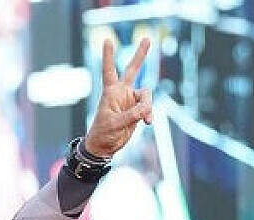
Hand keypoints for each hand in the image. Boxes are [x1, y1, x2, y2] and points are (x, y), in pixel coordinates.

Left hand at [84, 38, 152, 157]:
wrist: (106, 146)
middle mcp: (121, 92)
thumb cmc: (103, 133)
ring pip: (146, 95)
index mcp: (110, 92)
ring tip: (145, 120)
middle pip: (132, 70)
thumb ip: (131, 115)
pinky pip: (148, 107)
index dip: (109, 56)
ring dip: (147, 107)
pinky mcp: (138, 109)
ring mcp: (130, 100)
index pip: (109, 71)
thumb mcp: (115, 124)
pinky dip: (150, 114)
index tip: (107, 40)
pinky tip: (148, 122)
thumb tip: (146, 109)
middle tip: (147, 39)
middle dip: (140, 55)